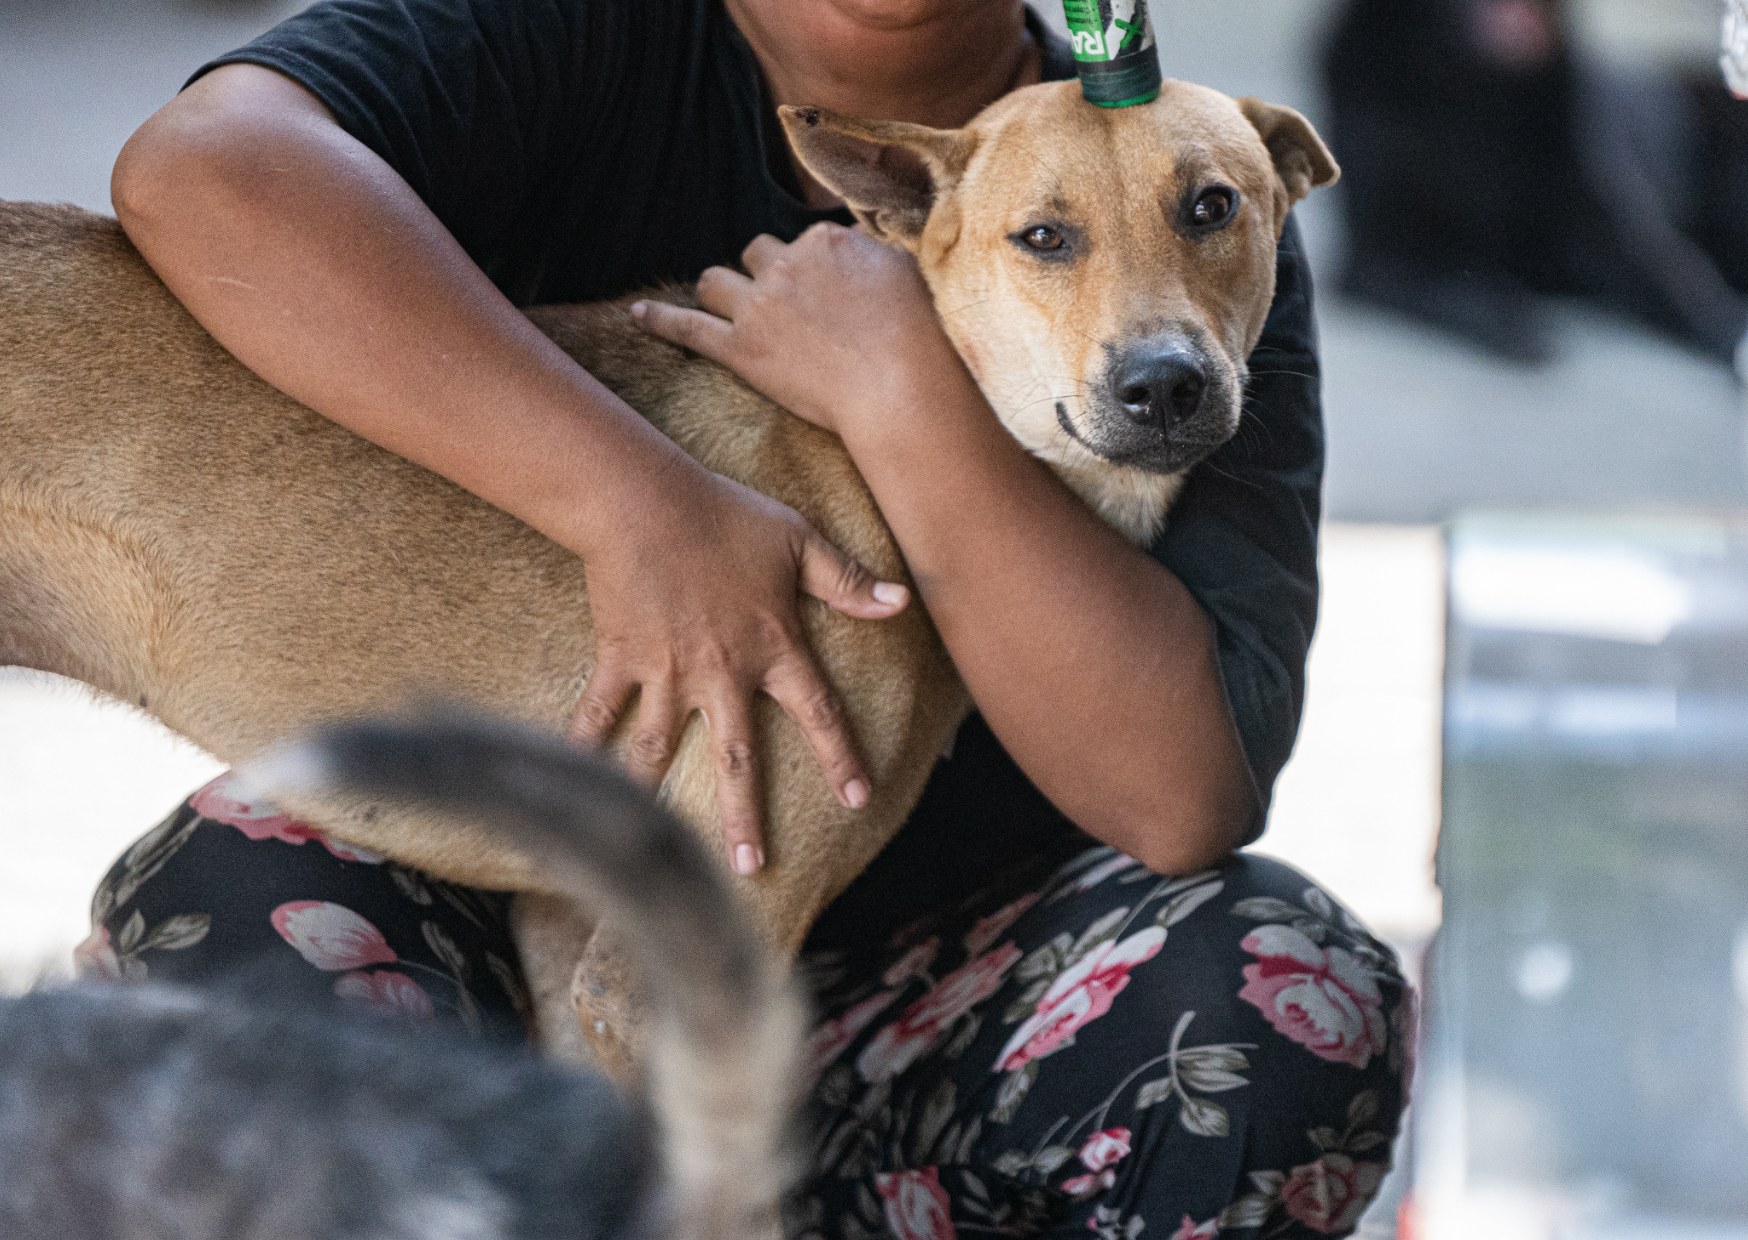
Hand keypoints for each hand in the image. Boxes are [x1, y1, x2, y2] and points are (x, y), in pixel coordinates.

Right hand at [567, 465, 907, 873]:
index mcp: (772, 648)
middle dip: (744, 815)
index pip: (818, 711)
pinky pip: (599, 712)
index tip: (857, 800)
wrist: (645, 500)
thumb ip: (849, 581)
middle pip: (737, 757)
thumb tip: (903, 602)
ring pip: (662, 748)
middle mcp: (722, 673)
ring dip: (658, 797)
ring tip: (652, 843)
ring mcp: (667, 671)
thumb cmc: (726, 516)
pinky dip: (583, 746)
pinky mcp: (621, 659)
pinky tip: (574, 781)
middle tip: (750, 867)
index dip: (840, 756)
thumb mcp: (799, 543)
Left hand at [630, 224, 961, 440]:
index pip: (809, 241)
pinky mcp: (740, 351)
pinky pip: (686, 328)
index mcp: (827, 240)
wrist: (899, 388)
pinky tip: (637, 315)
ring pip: (716, 282)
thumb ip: (878, 255)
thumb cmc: (918, 338)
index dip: (819, 268)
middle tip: (786, 306)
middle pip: (759, 253)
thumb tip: (869, 247)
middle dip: (767, 274)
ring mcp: (759, 307)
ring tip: (725, 307)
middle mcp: (787, 264)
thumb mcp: (909, 274)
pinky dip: (659, 320)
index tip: (832, 292)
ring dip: (721, 291)